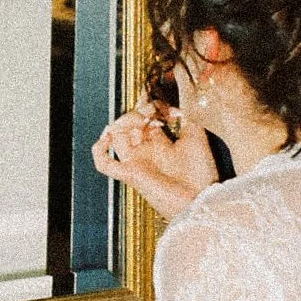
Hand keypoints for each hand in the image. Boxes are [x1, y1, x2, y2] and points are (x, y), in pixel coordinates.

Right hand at [92, 97, 217, 219]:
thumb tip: (171, 105)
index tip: (161, 102)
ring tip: (141, 122)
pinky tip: (107, 138)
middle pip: (129, 124)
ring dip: (124, 123)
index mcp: (161, 144)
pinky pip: (104, 164)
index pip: (146, 118)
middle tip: (152, 113)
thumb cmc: (201, 173)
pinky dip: (99, 151)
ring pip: (116, 136)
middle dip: (138, 112)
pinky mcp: (129, 175)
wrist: (201, 198)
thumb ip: (185, 117)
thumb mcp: (197, 136)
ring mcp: (136, 162)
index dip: (150, 105)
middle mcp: (146, 151)